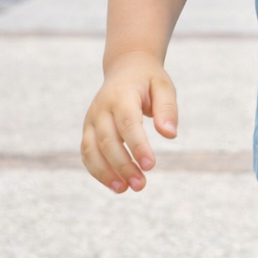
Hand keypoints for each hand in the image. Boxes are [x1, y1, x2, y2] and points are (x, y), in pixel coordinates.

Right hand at [81, 51, 178, 192]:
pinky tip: (115, 184)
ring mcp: (91, 120)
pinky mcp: (87, 130)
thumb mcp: (164, 86)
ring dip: (106, 173)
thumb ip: (167, 109)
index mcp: (122, 95)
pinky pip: (87, 154)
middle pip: (108, 141)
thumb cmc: (149, 80)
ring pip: (92, 150)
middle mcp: (101, 108)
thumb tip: (170, 135)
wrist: (126, 68)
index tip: (151, 165)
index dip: (137, 146)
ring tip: (126, 189)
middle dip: (123, 165)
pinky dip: (98, 171)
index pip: (128, 123)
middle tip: (141, 184)